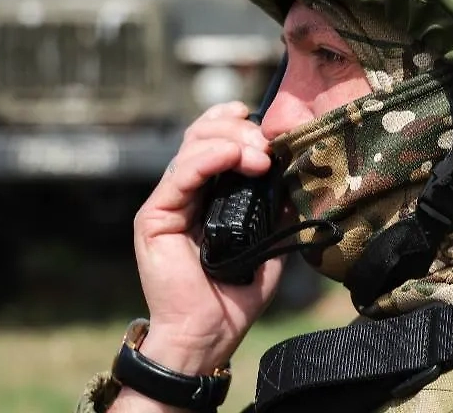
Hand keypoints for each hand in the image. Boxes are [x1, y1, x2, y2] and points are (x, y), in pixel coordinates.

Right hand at [130, 101, 285, 375]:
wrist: (207, 335)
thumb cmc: (234, 296)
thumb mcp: (268, 242)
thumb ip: (276, 209)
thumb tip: (298, 175)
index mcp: (208, 195)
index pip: (214, 141)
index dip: (234, 122)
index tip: (263, 117)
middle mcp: (185, 193)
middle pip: (202, 135)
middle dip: (239, 130)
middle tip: (268, 142)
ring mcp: (167, 202)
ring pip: (191, 147)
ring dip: (230, 141)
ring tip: (260, 155)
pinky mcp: (154, 216)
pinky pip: (181, 175)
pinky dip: (208, 159)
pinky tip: (233, 156)